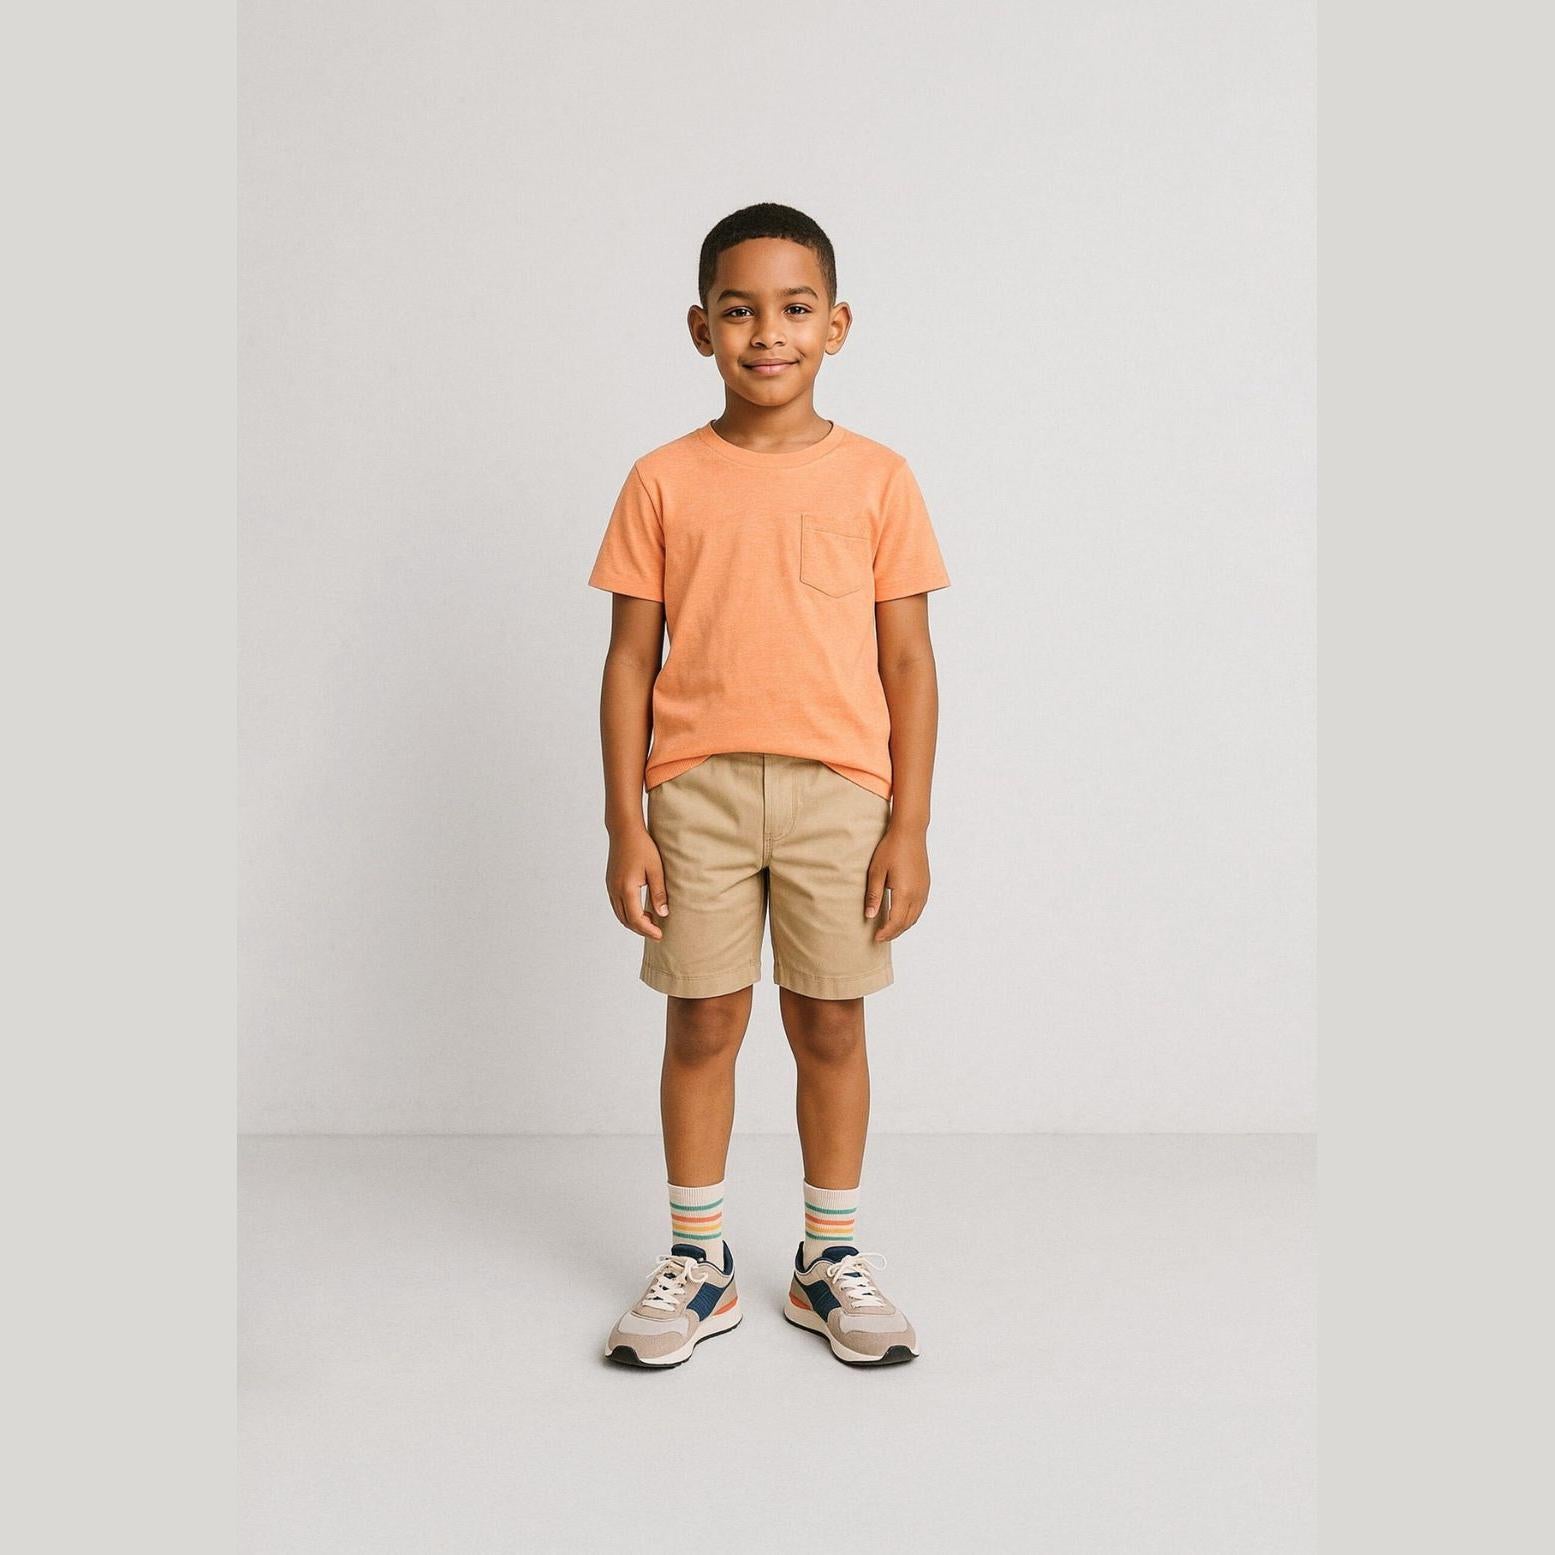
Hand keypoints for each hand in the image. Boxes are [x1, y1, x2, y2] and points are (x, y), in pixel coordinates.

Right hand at [606, 824, 669, 940]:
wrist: (624, 831)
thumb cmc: (642, 847)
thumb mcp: (656, 869)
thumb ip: (659, 893)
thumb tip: (662, 914)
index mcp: (627, 888)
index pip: (636, 919)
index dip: (648, 930)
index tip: (660, 935)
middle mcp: (615, 890)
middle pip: (626, 920)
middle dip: (641, 929)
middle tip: (657, 932)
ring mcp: (610, 887)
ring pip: (620, 915)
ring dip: (634, 922)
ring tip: (651, 922)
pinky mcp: (610, 883)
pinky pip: (617, 906)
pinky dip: (628, 913)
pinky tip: (641, 910)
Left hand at [864, 823, 930, 942]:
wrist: (909, 832)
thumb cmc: (890, 849)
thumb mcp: (876, 872)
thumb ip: (874, 895)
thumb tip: (869, 916)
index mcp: (905, 893)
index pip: (896, 922)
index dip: (886, 933)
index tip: (875, 938)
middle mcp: (918, 894)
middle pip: (907, 923)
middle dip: (893, 933)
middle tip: (880, 937)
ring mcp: (924, 890)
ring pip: (915, 917)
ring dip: (902, 926)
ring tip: (888, 929)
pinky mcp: (926, 885)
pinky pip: (919, 908)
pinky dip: (910, 917)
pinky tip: (900, 915)